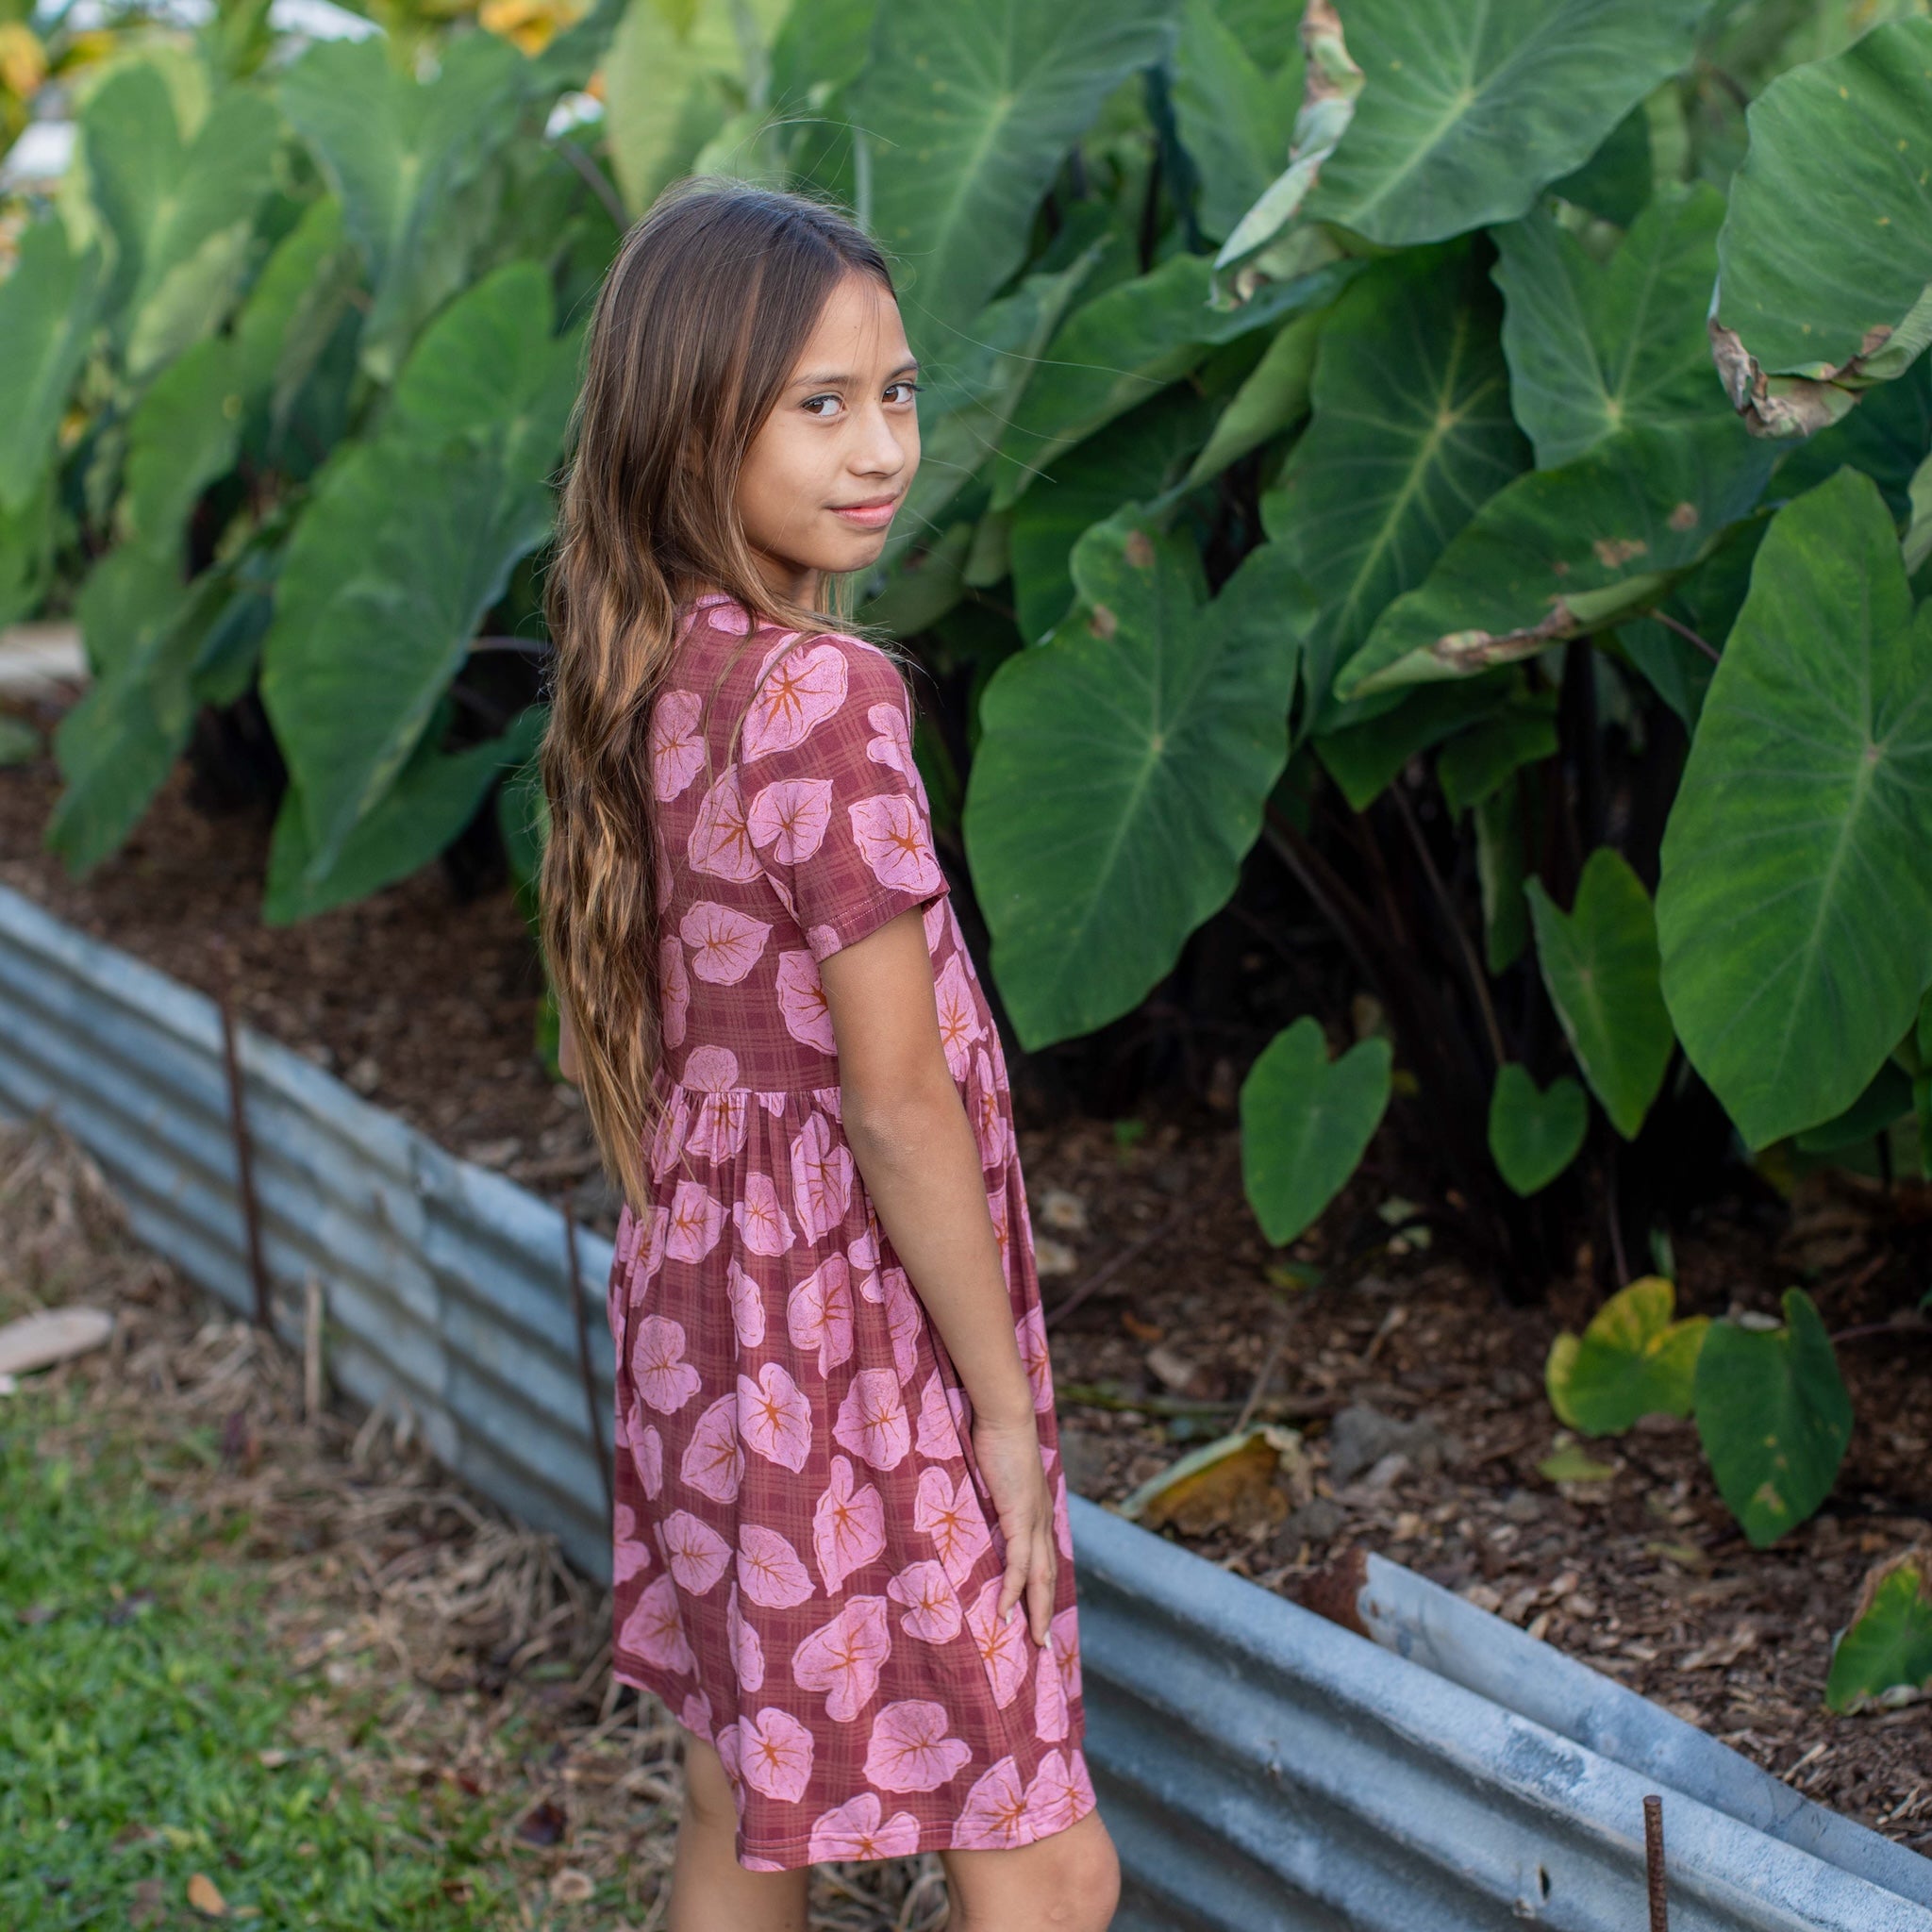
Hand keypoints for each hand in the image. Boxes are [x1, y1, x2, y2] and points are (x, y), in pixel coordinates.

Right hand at [973, 1412, 1055, 1648]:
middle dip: (1047, 1611)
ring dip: (1037, 1611)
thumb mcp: (998, 1475)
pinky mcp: (1021, 1518)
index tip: (1041, 1614)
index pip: (1045, 1559)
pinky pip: (1018, 1564)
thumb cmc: (998, 1439)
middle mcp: (1043, 1521)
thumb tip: (981, 1505)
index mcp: (1039, 1512)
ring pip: (1039, 1578)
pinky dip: (1012, 1590)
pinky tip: (1004, 1612)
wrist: (1007, 1417)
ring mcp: (1034, 1521)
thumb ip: (994, 1495)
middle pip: (1049, 1576)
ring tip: (1035, 1642)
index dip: (1044, 1589)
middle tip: (1044, 1644)